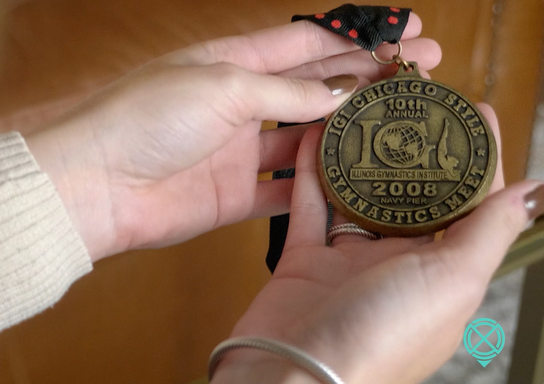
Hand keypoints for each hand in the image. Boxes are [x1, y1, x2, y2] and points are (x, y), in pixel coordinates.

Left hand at [26, 15, 441, 260]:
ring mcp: (238, 150)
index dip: (358, 37)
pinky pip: (286, 188)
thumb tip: (340, 95)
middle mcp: (239, 102)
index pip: (308, 43)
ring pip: (306, 137)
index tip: (407, 30)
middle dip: (367, 77)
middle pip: (315, 87)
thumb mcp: (223, 86)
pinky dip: (317, 182)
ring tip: (399, 122)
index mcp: (232, 60)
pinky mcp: (234, 195)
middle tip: (420, 72)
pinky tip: (355, 176)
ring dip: (350, 129)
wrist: (98, 183)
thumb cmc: (145, 117)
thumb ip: (285, 93)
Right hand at [211, 104, 543, 383]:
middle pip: (411, 195)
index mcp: (444, 273)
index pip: (471, 205)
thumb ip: (487, 231)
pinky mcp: (305, 262)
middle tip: (409, 102)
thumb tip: (535, 192)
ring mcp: (350, 264)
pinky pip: (310, 208)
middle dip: (413, 150)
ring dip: (360, 158)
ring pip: (357, 197)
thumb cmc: (381, 337)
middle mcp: (399, 267)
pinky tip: (315, 139)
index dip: (478, 157)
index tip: (472, 110)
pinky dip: (312, 174)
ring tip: (361, 113)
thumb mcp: (451, 280)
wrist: (296, 374)